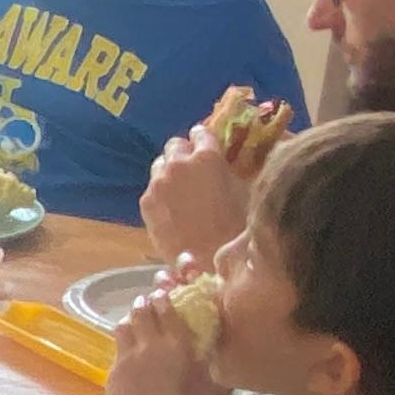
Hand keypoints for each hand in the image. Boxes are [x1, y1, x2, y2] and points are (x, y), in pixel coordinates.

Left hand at [107, 267, 227, 394]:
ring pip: (125, 323)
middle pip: (142, 310)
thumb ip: (210, 363)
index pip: (168, 309)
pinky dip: (123, 342)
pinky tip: (128, 350)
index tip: (164, 295)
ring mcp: (129, 356)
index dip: (164, 298)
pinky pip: (117, 345)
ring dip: (131, 319)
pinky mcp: (114, 368)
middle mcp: (151, 345)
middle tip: (148, 304)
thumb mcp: (207, 388)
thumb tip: (215, 349)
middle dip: (145, 304)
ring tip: (136, 323)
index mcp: (178, 347)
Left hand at [137, 126, 249, 263]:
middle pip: (176, 145)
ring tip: (182, 189)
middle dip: (185, 153)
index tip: (207, 148)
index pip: (201, 132)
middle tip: (194, 170)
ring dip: (170, 171)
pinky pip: (152, 187)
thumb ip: (236, 168)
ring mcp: (159, 182)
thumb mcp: (247, 190)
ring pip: (160, 164)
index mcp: (208, 156)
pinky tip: (173, 208)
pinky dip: (161, 192)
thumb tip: (234, 160)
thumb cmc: (238, 228)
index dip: (205, 140)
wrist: (209, 262)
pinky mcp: (146, 201)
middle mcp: (179, 163)